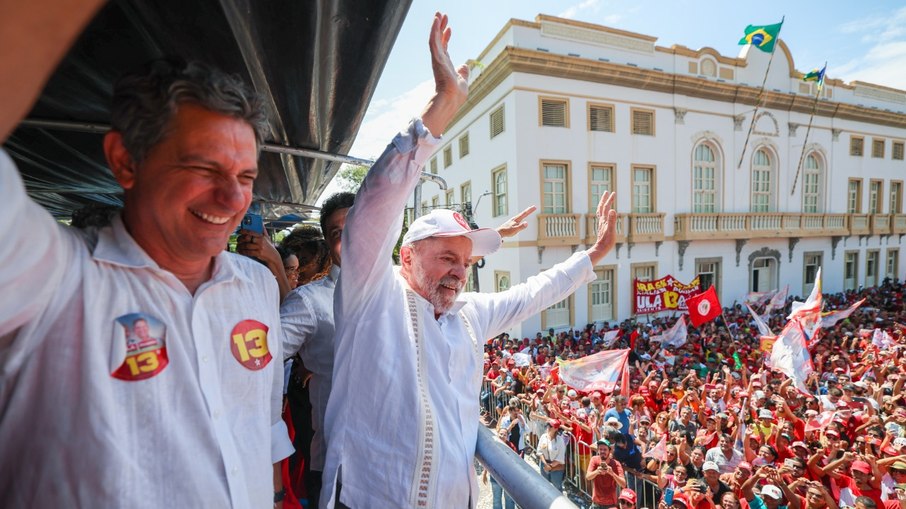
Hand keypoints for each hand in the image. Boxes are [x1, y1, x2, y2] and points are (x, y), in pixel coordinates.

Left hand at [237, 230, 279, 267]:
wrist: (273, 256)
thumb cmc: (268, 246)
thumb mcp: (267, 237)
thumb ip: (263, 230)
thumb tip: (261, 223)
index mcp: (261, 236)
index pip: (250, 232)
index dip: (243, 231)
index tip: (239, 231)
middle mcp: (260, 241)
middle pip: (247, 238)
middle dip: (240, 239)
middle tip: (238, 241)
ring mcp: (259, 247)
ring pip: (246, 246)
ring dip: (240, 246)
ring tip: (238, 247)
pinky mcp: (258, 253)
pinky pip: (248, 252)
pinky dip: (242, 252)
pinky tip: (240, 251)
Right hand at [422, 13, 468, 135]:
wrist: (452, 100)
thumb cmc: (457, 95)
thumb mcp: (463, 80)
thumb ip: (463, 72)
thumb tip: (465, 65)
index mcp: (446, 65)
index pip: (445, 48)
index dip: (446, 37)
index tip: (449, 28)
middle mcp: (440, 60)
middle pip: (439, 40)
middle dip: (440, 27)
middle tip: (442, 15)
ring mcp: (437, 59)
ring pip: (435, 38)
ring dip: (436, 25)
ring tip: (438, 14)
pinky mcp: (436, 58)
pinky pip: (433, 40)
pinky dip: (434, 29)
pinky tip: (436, 20)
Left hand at [496, 206, 536, 238]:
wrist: (498, 232)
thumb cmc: (507, 232)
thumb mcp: (515, 230)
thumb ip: (521, 227)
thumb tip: (526, 223)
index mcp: (516, 219)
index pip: (524, 214)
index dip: (530, 210)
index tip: (535, 207)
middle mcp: (514, 219)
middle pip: (523, 213)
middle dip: (528, 210)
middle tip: (533, 207)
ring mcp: (512, 221)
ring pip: (520, 216)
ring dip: (524, 213)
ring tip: (527, 211)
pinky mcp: (510, 224)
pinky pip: (517, 219)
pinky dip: (520, 217)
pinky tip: (519, 219)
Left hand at [585, 191, 616, 264]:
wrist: (601, 249)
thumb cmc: (607, 241)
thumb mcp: (611, 230)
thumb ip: (612, 220)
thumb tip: (612, 210)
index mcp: (604, 220)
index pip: (606, 207)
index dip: (609, 200)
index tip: (613, 193)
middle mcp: (601, 221)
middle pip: (601, 208)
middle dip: (604, 199)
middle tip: (606, 192)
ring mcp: (601, 224)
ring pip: (601, 212)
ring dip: (603, 205)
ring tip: (605, 201)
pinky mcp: (602, 228)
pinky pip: (602, 217)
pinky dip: (603, 213)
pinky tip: (605, 214)